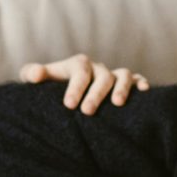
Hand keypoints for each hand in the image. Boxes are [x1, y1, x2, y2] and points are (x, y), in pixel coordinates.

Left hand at [19, 55, 150, 113]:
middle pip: (101, 77)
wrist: (67, 94)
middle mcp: (97, 69)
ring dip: (122, 88)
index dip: (75, 87)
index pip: (79, 72)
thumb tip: (34, 75)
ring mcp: (113, 75)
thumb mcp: (38, 79)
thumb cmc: (49, 87)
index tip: (69, 105)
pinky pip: (138, 79)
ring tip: (117, 104)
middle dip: (95, 93)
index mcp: (77, 65)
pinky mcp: (128, 83)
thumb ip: (32, 73)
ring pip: (123, 75)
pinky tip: (144, 93)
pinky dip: (141, 83)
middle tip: (87, 111)